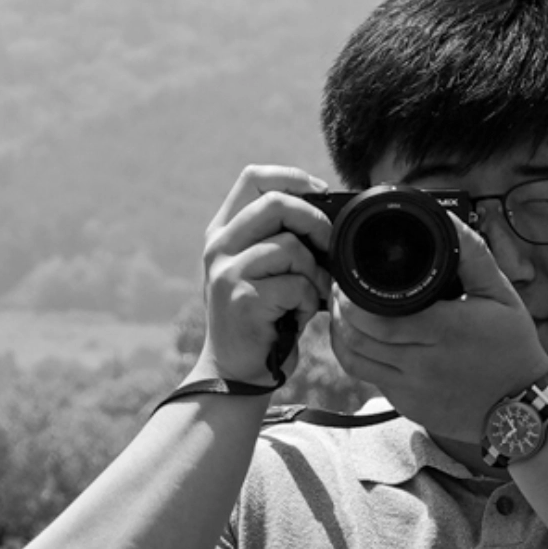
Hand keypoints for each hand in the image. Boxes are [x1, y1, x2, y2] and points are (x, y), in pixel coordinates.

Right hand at [196, 165, 336, 387]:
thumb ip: (282, 237)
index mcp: (223, 231)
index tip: (321, 192)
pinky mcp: (242, 299)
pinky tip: (299, 314)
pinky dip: (307, 300)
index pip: (253, 178)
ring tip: (313, 293)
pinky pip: (294, 284)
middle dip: (314, 221)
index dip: (292, 176)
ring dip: (314, 272)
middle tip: (329, 246)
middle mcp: (218, 246)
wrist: (236, 371)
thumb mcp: (264, 269)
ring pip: (289, 246)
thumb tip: (329, 210)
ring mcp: (226, 272)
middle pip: (275, 203)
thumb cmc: (263, 318)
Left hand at [332, 216, 547, 450]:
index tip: (348, 279)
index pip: (377, 318)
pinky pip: (370, 378)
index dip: (351, 299)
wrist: (522, 409)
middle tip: (340, 289)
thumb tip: (449, 220)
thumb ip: (472, 256)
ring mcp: (411, 389)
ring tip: (342, 312)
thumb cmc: (513, 346)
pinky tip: (362, 338)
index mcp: (443, 330)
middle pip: (357, 338)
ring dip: (340, 334)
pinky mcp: (407, 405)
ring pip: (355, 361)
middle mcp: (422, 363)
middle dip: (339, 310)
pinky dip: (359, 356)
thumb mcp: (501, 295)